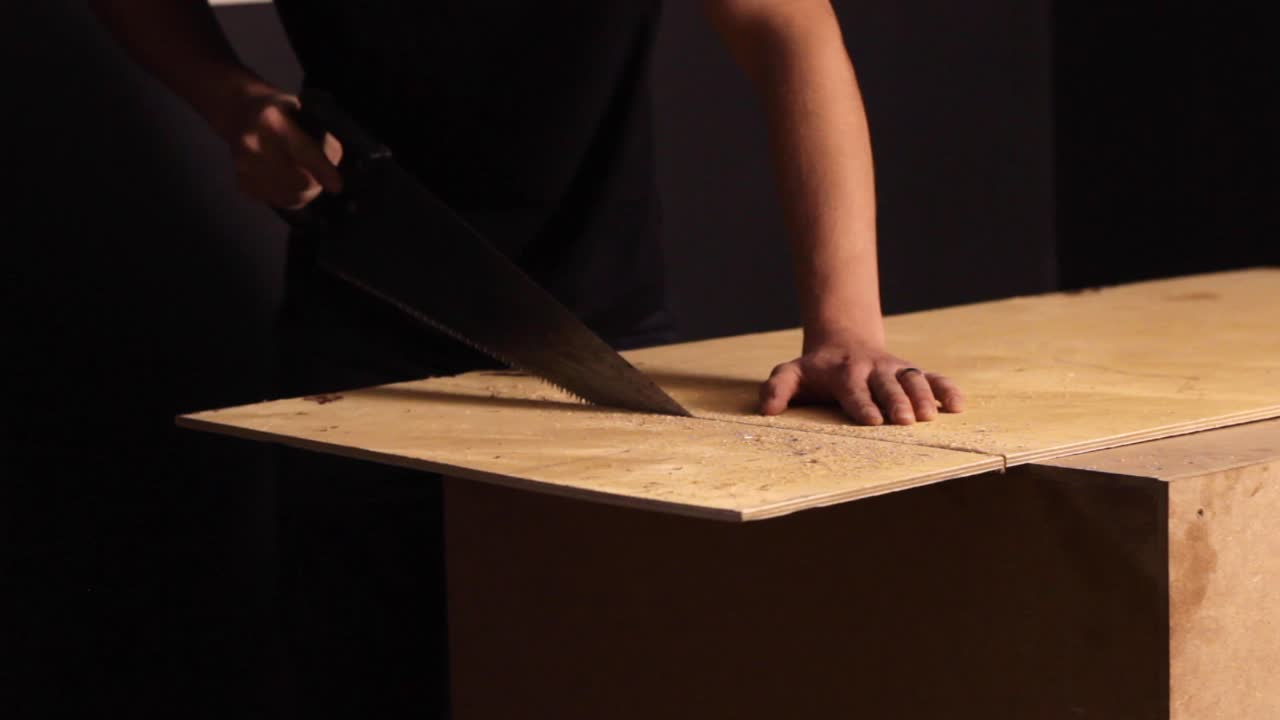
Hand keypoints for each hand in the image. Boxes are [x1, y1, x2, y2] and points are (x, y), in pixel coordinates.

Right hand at [218, 87, 343, 208]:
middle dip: (318, 183)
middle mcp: (254, 145)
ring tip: (308, 177)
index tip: (337, 186)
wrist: (237, 112)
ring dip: (306, 192)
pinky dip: (291, 196)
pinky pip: (278, 201)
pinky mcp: (242, 182)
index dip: (322, 170)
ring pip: (290, 196)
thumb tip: (332, 161)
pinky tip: (291, 182)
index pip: (302, 150)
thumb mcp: (300, 108)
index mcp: (271, 121)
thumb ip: (318, 134)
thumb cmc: (277, 108)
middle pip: (298, 181)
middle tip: (324, 176)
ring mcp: (244, 166)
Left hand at [758, 340, 964, 424]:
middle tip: (905, 421)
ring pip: (912, 380)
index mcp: (844, 372)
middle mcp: (872, 369)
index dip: (863, 404)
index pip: (853, 390)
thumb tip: (767, 411)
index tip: (872, 420)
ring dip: (923, 397)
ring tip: (930, 416)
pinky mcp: (912, 371)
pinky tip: (958, 405)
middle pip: (886, 386)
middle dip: (896, 402)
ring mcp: (894, 369)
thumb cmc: (816, 368)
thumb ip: (777, 389)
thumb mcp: (791, 373)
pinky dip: (947, 389)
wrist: (844, 340)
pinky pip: (933, 377)